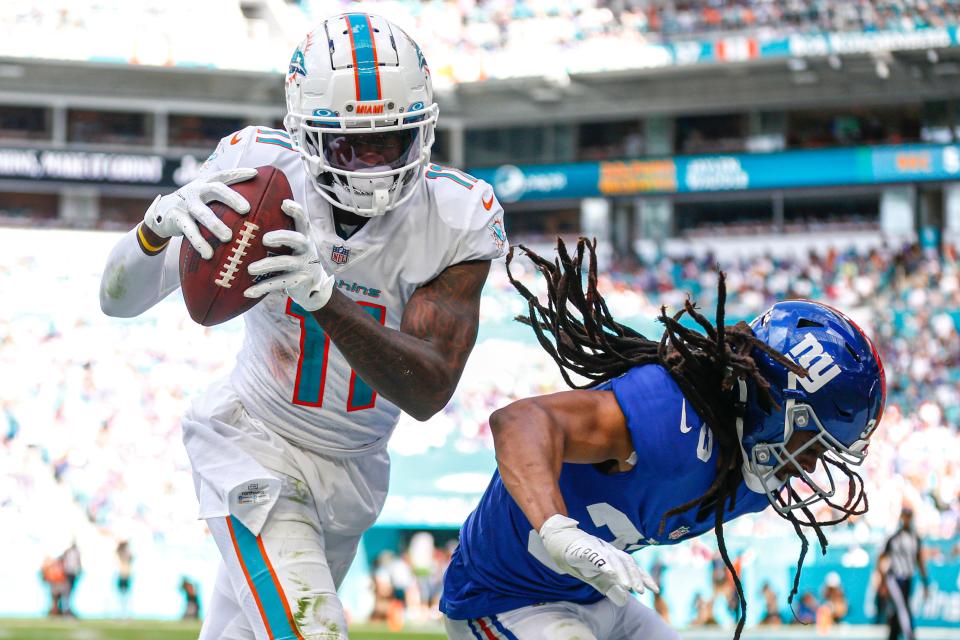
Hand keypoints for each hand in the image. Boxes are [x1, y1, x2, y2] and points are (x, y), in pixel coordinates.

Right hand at [143, 168, 257, 259]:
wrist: (160, 214)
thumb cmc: (193, 206)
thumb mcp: (206, 198)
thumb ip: (223, 200)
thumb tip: (255, 209)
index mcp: (206, 184)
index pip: (223, 175)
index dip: (238, 173)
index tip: (255, 174)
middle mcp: (196, 190)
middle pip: (215, 189)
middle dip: (231, 197)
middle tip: (246, 209)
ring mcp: (185, 204)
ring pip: (202, 213)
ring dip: (215, 224)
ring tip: (228, 237)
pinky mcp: (175, 218)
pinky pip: (189, 231)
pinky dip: (199, 242)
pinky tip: (209, 254)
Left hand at [244, 199, 333, 310]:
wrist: (313, 286)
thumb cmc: (296, 258)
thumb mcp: (294, 245)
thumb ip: (282, 232)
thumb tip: (254, 214)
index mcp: (304, 237)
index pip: (303, 220)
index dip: (296, 211)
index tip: (284, 204)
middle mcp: (306, 249)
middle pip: (297, 239)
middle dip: (282, 237)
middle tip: (265, 239)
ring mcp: (303, 266)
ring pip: (285, 263)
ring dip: (266, 265)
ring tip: (250, 269)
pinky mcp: (298, 281)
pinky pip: (278, 283)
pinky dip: (262, 288)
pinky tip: (248, 292)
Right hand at [540, 514, 657, 606]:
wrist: (557, 539)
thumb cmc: (577, 558)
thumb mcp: (593, 576)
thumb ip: (608, 586)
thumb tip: (625, 601)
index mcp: (612, 556)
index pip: (632, 566)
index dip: (643, 576)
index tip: (655, 589)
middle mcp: (607, 549)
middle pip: (625, 561)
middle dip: (634, 576)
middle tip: (641, 591)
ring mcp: (595, 547)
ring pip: (612, 558)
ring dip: (621, 573)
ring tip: (628, 587)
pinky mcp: (582, 548)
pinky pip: (594, 555)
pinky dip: (603, 564)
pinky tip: (609, 573)